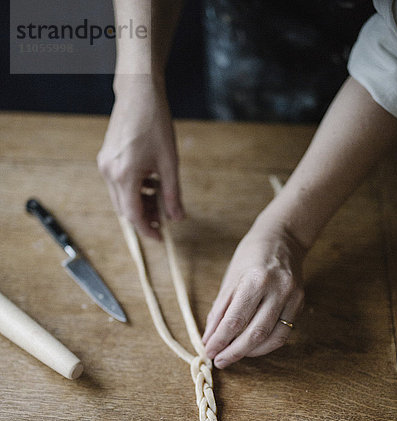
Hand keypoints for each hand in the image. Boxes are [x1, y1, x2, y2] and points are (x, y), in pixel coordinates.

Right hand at [97, 75, 183, 238]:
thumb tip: (177, 218)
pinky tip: (151, 183)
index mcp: (125, 175)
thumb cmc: (155, 123)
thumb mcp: (170, 162)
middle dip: (144, 217)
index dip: (148, 230)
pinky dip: (134, 190)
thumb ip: (173, 194)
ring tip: (161, 199)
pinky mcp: (106, 159)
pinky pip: (118, 184)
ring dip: (140, 203)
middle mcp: (109, 172)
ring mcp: (105, 165)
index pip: (134, 215)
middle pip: (125, 209)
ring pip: (121, 197)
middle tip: (164, 219)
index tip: (160, 237)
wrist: (138, 93)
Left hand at [202, 215, 305, 367]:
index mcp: (256, 280)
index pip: (235, 320)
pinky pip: (283, 333)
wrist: (282, 239)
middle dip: (234, 351)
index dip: (220, 340)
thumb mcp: (230, 279)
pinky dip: (266, 345)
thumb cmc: (251, 256)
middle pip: (255, 333)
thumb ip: (220, 310)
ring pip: (272, 337)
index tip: (208, 351)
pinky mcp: (300, 304)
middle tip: (220, 360)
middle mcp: (277, 290)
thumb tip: (210, 338)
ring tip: (233, 356)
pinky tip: (252, 347)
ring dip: (250, 352)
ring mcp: (292, 298)